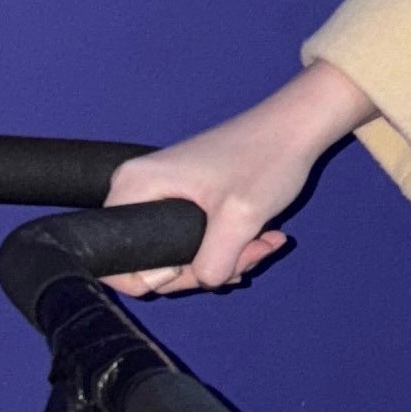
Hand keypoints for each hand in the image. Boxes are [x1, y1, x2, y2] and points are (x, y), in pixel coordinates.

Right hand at [104, 63, 375, 292]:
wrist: (294, 129)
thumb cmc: (265, 160)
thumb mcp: (239, 219)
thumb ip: (212, 263)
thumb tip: (203, 282)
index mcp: (136, 187)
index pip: (115, 261)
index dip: (154, 278)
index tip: (199, 269)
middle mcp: (141, 191)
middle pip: (153, 262)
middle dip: (205, 269)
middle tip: (247, 258)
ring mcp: (163, 195)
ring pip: (182, 255)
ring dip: (225, 260)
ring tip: (262, 243)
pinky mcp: (186, 200)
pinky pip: (197, 241)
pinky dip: (228, 248)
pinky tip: (261, 239)